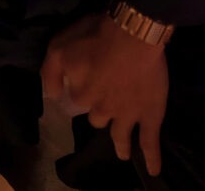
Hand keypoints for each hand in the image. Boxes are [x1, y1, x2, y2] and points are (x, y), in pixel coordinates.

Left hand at [41, 14, 168, 176]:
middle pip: (98, 117)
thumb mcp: (59, 47)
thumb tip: (51, 96)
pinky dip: (152, 157)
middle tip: (108, 105)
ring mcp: (127, 115)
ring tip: (122, 153)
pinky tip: (154, 170)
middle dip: (101, 112)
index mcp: (80, 94)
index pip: (77, 100)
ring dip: (120, 144)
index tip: (89, 81)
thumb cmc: (94, 37)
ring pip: (120, 135)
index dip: (83, 89)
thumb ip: (50, 73)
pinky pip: (150, 141)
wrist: (131, 34)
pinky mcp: (150, 115)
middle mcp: (102, 110)